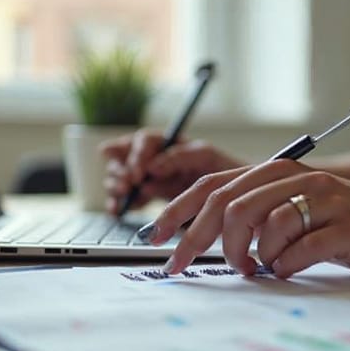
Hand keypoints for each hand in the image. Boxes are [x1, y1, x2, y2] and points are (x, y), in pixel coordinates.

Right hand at [100, 128, 244, 212]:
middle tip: (127, 186)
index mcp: (167, 142)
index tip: (141, 173)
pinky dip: (118, 204)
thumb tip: (152, 167)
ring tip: (124, 196)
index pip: (143, 141)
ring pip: (120, 177)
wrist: (234, 197)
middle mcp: (153, 157)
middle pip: (124, 157)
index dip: (137, 154)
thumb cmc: (224, 170)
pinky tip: (118, 210)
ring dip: (116, 185)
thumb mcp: (206, 156)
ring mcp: (147, 178)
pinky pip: (125, 199)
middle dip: (121, 170)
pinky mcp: (146, 198)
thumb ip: (179, 157)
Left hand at [143, 159, 349, 277]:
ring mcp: (325, 200)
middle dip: (196, 241)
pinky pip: (297, 252)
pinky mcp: (346, 227)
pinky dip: (284, 267)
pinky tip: (291, 269)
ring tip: (257, 270)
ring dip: (249, 258)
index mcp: (282, 171)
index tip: (156, 239)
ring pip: (259, 228)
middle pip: (228, 207)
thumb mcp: (304, 211)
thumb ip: (262, 216)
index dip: (179, 211)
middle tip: (181, 268)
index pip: (215, 185)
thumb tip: (206, 241)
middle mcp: (299, 177)